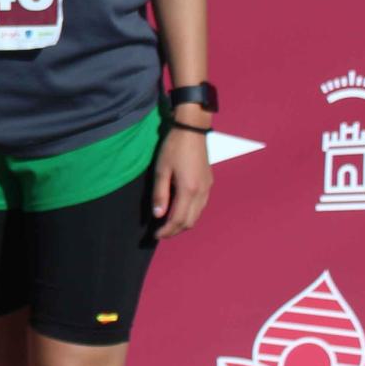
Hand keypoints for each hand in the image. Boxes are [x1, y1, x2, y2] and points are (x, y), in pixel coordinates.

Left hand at [152, 125, 212, 239]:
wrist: (192, 130)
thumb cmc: (174, 148)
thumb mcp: (161, 170)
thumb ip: (160, 194)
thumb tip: (158, 215)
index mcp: (189, 190)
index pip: (178, 219)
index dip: (166, 230)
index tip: (155, 235)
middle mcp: (202, 193)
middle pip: (190, 221)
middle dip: (175, 230)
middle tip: (161, 232)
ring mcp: (208, 188)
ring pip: (197, 215)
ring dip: (183, 223)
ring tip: (168, 223)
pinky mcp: (209, 183)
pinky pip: (201, 206)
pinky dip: (190, 213)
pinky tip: (180, 210)